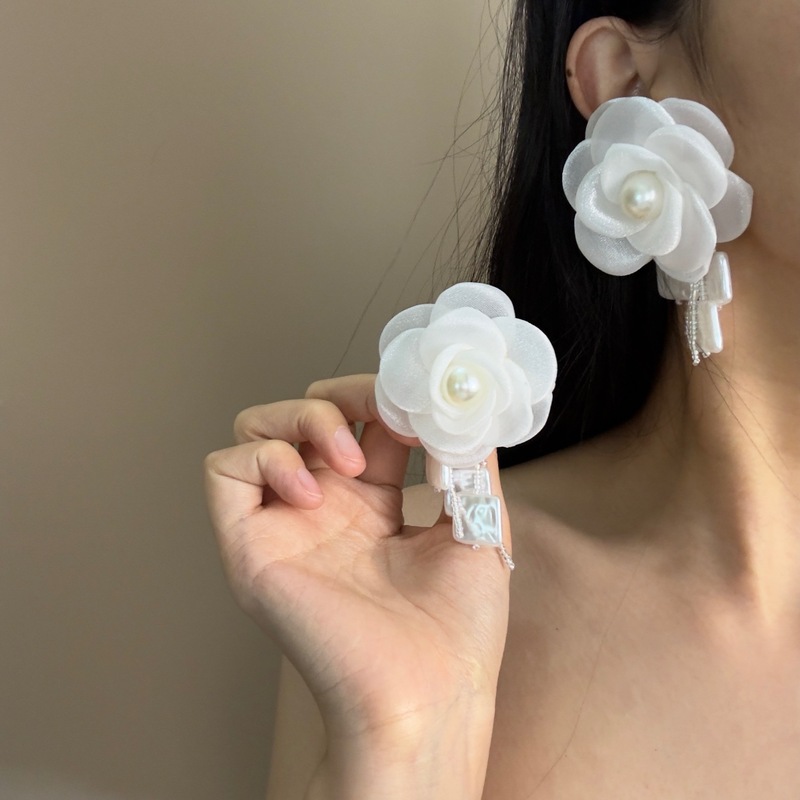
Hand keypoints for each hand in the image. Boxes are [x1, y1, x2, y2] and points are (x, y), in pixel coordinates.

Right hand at [204, 374, 510, 746]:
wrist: (430, 692)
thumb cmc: (458, 628)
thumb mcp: (479, 523)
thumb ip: (468, 458)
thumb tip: (460, 402)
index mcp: (375, 503)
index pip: (363, 420)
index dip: (385, 395)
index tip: (419, 398)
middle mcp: (327, 507)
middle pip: (307, 412)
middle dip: (345, 392)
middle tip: (382, 409)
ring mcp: (287, 523)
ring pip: (257, 429)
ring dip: (302, 417)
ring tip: (348, 456)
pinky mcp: (252, 545)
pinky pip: (224, 471)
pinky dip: (264, 459)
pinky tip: (312, 491)